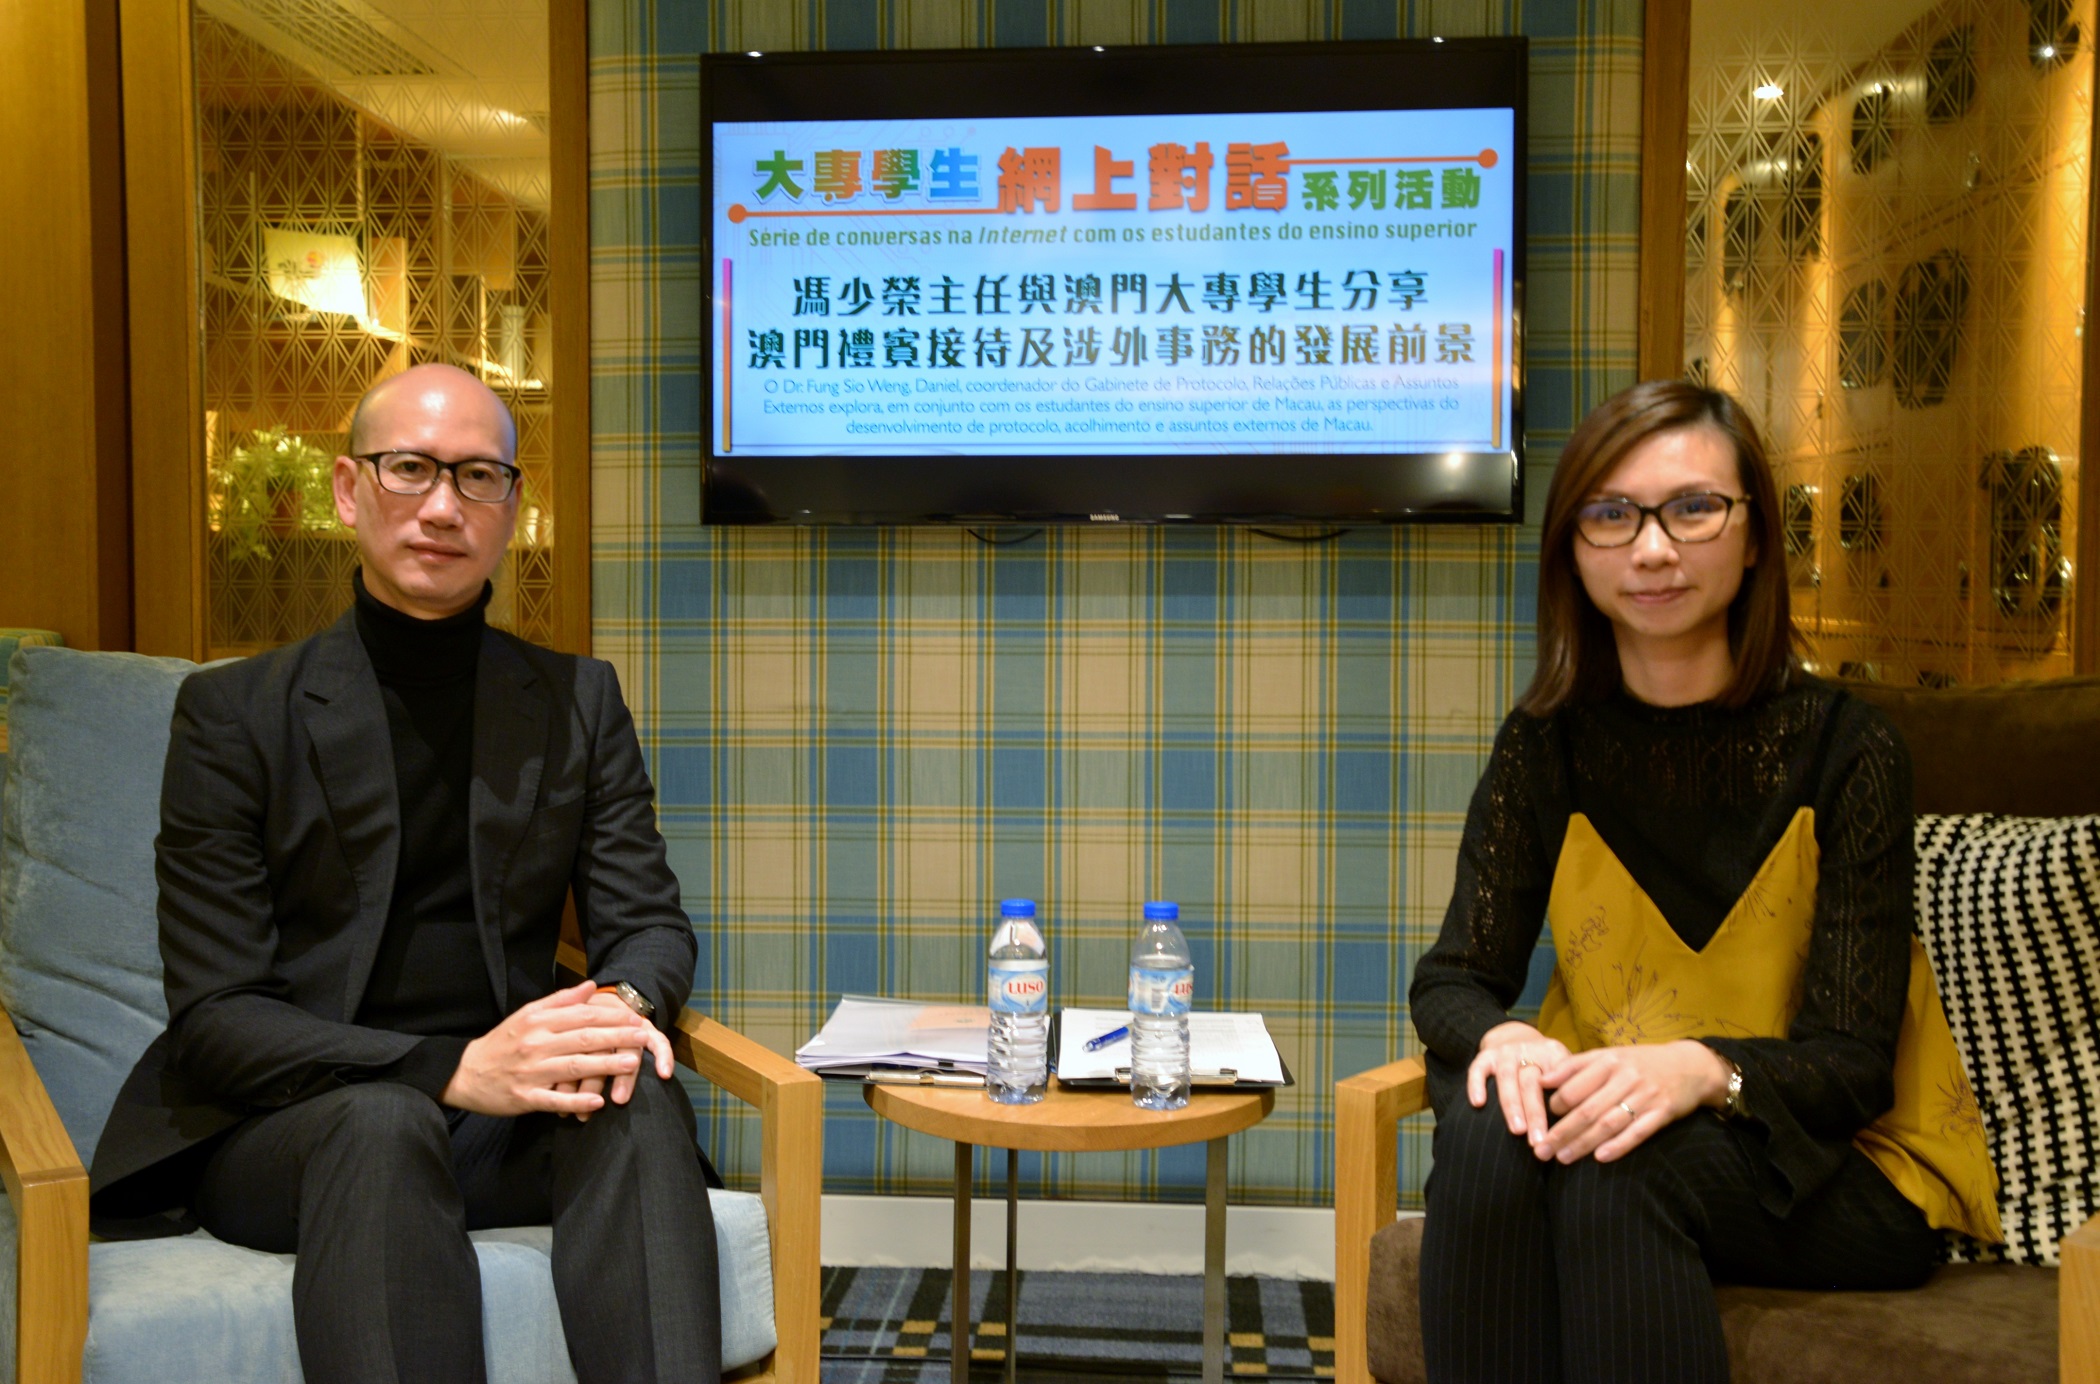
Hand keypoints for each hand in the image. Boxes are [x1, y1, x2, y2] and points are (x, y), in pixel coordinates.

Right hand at [442, 979, 665, 1116]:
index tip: (636, 1017)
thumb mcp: (527, 1015)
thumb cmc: (503, 1042)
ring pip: (574, 1067)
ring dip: (605, 1065)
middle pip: (583, 1039)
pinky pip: (555, 1100)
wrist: (465, 1074)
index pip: (581, 1015)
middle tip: (644, 1036)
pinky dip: (576, 1102)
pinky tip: (598, 1102)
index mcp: (537, 1022)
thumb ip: (560, 1001)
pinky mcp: (525, 1098)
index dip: (612, 1016)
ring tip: (632, 1063)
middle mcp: (535, 1044)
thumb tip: (591, 987)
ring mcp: (531, 1073)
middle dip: (617, 1037)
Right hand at [1467, 1021, 1571, 1142]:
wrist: (1516, 1037)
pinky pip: (1477, 1069)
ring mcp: (1505, 1053)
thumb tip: (1582, 1119)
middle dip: (1535, 1114)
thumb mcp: (1563, 1065)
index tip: (1563, 1132)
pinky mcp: (1486, 1055)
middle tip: (1539, 1141)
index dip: (1561, 1106)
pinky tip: (1478, 1103)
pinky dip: (1476, 1085)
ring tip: (1517, 1130)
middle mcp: (1528, 1051)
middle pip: (1532, 1084)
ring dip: (1512, 1105)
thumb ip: (1573, 1086)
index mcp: (1552, 1054)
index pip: (1558, 1080)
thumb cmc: (1546, 1064)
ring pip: (1507, 1078)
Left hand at [1532, 1040, 1732, 1163]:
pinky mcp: (1663, 1112)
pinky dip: (1619, 1146)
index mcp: (1608, 1062)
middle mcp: (1625, 1078)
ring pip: (1608, 1123)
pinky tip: (1600, 1158)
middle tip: (1541, 1151)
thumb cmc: (1639, 1063)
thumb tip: (1542, 1079)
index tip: (1542, 1121)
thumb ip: (1575, 1066)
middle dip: (1561, 1133)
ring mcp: (1645, 1096)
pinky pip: (1638, 1132)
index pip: (1573, 1087)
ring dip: (1583, 1143)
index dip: (1554, 1107)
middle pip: (1587, 1110)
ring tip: (1563, 1158)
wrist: (1689, 1066)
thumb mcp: (1608, 1055)